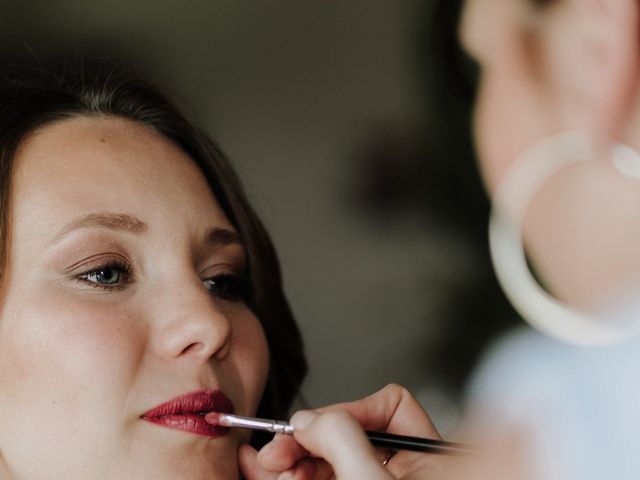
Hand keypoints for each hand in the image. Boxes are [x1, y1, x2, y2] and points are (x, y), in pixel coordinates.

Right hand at [239, 384, 446, 479]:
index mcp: (428, 461)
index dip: (348, 411)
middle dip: (307, 439)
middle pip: (350, 433)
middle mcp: (402, 472)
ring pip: (328, 460)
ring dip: (292, 460)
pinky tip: (264, 472)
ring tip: (265, 466)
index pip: (392, 406)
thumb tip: (308, 418)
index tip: (313, 430)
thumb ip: (343, 439)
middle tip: (275, 452)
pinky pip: (318, 478)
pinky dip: (290, 475)